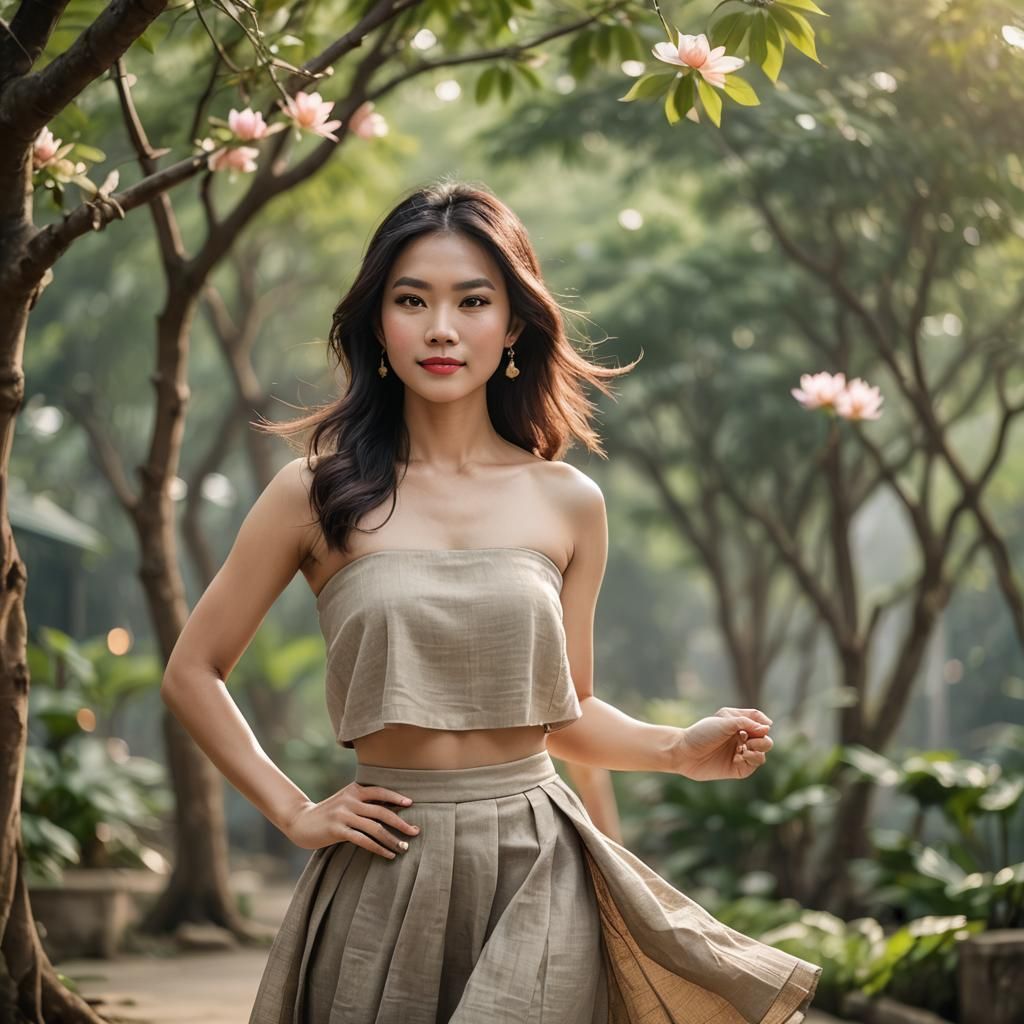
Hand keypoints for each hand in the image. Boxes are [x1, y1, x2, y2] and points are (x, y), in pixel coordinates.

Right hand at [282, 781, 421, 857]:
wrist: (301, 821)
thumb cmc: (329, 813)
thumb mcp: (345, 802)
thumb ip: (363, 803)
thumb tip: (391, 809)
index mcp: (354, 790)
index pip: (380, 792)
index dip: (396, 797)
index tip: (411, 804)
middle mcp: (350, 800)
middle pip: (382, 811)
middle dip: (401, 822)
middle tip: (415, 832)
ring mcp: (343, 815)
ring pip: (375, 828)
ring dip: (392, 839)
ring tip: (404, 848)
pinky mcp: (337, 830)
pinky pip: (363, 840)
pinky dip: (378, 848)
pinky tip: (388, 854)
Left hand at [670, 706, 773, 780]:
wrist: (686, 753)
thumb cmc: (702, 734)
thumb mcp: (724, 722)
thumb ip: (747, 722)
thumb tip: (768, 727)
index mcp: (737, 723)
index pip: (759, 720)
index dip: (763, 722)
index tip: (759, 726)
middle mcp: (741, 737)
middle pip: (765, 737)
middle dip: (763, 738)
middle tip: (748, 739)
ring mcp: (740, 752)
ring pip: (763, 750)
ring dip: (759, 748)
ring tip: (745, 748)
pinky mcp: (739, 768)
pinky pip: (756, 763)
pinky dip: (753, 758)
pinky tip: (741, 755)